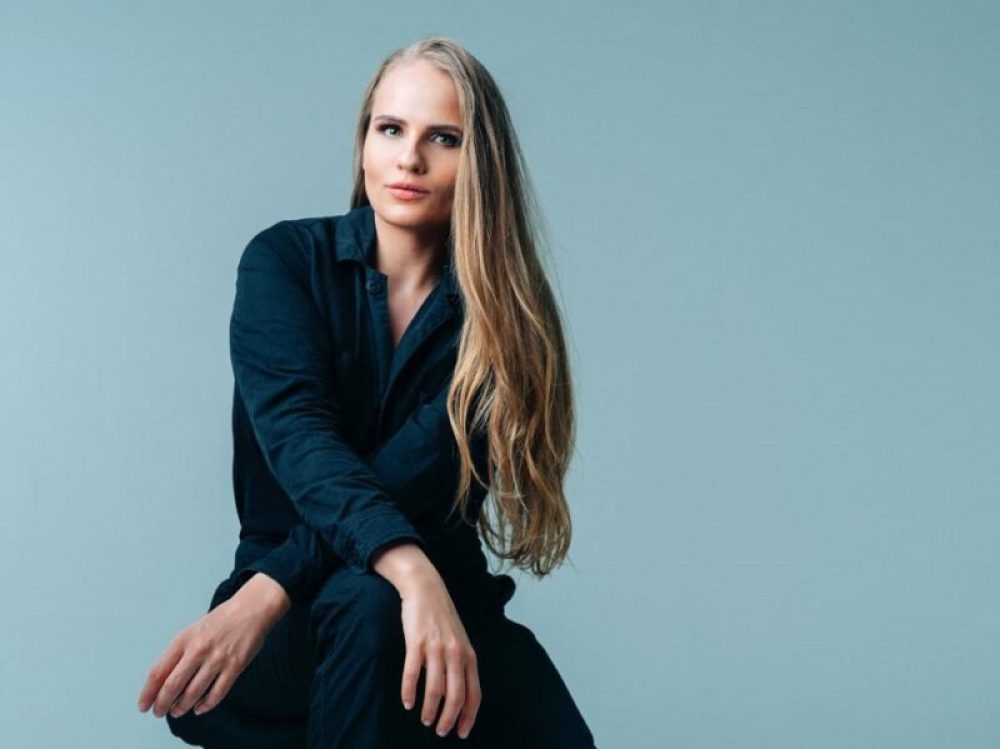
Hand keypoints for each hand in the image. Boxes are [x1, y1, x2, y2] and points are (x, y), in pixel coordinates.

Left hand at [136, 573, 289, 718]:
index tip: (143, 705)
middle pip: (172, 685)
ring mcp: (217, 658)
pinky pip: (217, 693)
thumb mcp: (193, 631)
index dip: (148, 693)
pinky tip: (199, 708)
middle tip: (159, 712)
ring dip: (182, 707)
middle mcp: (198, 649)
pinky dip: (206, 705)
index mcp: (184, 639)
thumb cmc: (221, 620)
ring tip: (177, 711)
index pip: (158, 672)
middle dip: (162, 704)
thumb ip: (178, 653)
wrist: (251, 608)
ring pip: (193, 693)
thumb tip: (163, 682)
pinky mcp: (235, 666)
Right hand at [398, 574, 480, 739]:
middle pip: (456, 695)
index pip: (474, 692)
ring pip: (435, 688)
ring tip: (425, 720)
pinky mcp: (416, 642)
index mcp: (469, 654)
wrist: (425, 587)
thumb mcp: (458, 639)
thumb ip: (460, 663)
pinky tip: (407, 703)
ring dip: (430, 709)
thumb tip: (456, 694)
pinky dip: (409, 692)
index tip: (462, 732)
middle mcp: (455, 652)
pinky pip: (412, 674)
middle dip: (449, 718)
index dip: (469, 716)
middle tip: (441, 731)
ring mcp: (436, 647)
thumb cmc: (441, 616)